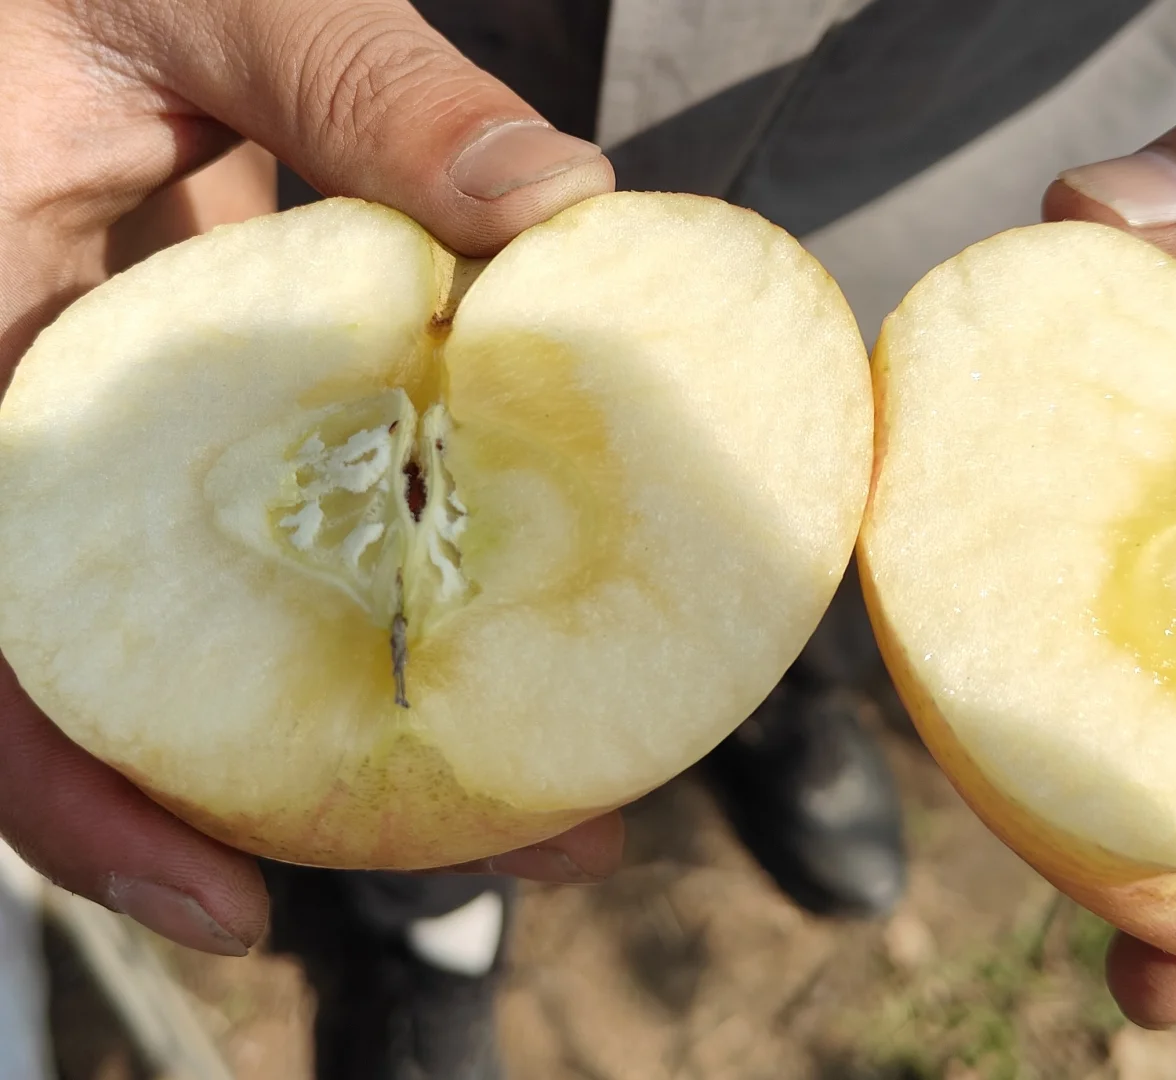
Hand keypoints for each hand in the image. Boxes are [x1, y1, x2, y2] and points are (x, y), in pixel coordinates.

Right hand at [0, 0, 619, 956]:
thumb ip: (365, 91)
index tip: (231, 906)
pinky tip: (510, 584)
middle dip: (309, 787)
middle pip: (139, 674)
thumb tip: (563, 207)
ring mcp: (113, 418)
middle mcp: (27, 425)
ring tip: (560, 758)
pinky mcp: (190, 389)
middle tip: (517, 842)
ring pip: (223, 605)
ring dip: (381, 689)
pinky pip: (276, 508)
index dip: (79, 802)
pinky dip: (389, 560)